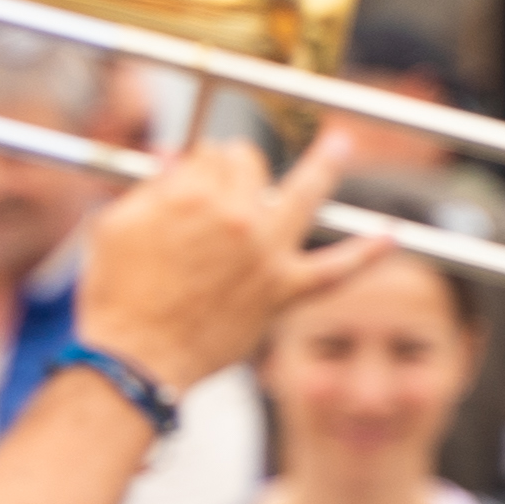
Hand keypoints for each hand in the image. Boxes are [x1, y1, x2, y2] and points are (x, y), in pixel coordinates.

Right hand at [68, 126, 360, 392]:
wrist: (135, 359)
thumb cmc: (115, 295)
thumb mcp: (114, 227)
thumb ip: (148, 189)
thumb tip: (172, 161)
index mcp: (190, 194)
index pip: (206, 154)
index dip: (197, 161)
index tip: (190, 173)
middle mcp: (236, 215)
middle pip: (249, 164)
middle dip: (237, 165)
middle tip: (225, 181)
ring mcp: (266, 252)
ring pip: (304, 192)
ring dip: (325, 164)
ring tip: (339, 144)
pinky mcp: (284, 290)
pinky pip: (336, 270)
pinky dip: (366, 254)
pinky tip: (391, 237)